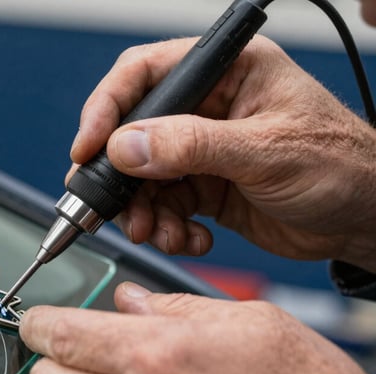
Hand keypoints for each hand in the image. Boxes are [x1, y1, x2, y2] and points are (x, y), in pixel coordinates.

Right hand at [70, 36, 375, 272]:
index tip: (87, 148)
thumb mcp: (266, 150)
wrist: (364, 221)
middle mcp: (208, 107)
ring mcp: (202, 149)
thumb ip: (193, 146)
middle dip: (121, 177)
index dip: (107, 109)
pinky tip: (190, 239)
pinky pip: (163, 206)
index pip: (146, 74)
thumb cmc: (342, 165)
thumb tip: (127, 145)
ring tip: (158, 233)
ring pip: (143, 177)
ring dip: (143, 211)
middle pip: (134, 132)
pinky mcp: (203, 186)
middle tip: (112, 208)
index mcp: (227, 73)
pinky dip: (166, 228)